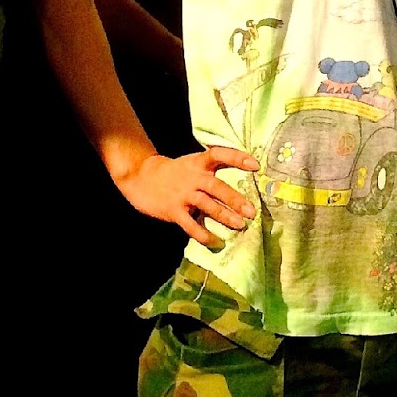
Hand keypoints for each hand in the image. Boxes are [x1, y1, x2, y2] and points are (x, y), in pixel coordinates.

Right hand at [115, 146, 260, 249]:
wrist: (141, 176)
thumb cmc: (175, 172)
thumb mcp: (193, 163)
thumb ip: (213, 169)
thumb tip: (242, 179)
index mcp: (199, 163)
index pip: (220, 154)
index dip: (238, 158)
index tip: (256, 165)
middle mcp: (193, 177)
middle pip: (216, 186)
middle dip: (235, 199)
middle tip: (251, 211)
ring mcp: (183, 194)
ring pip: (206, 205)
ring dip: (224, 216)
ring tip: (240, 225)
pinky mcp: (173, 210)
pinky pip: (190, 225)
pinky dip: (203, 234)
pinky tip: (215, 241)